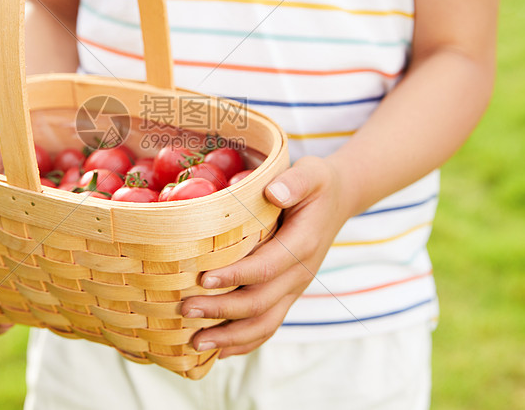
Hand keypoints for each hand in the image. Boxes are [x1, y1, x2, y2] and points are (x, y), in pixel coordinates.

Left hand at [181, 156, 348, 357]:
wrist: (338, 200)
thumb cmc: (316, 184)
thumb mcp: (311, 173)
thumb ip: (294, 182)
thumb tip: (273, 192)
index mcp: (302, 244)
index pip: (267, 267)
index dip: (236, 276)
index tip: (205, 278)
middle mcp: (300, 274)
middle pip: (259, 303)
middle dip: (222, 311)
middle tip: (186, 310)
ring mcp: (294, 289)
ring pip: (264, 324)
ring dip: (230, 337)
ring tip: (195, 343)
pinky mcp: (287, 295)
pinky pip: (268, 325)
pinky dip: (243, 342)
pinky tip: (217, 351)